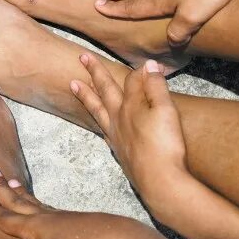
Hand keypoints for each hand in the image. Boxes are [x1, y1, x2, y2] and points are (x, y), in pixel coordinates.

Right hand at [0, 170, 166, 238]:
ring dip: (22, 195)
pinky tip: (45, 210)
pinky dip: (40, 205)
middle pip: (20, 202)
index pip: (8, 217)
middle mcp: (47, 219)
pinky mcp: (79, 224)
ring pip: (36, 203)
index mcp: (36, 227)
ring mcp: (64, 219)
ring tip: (14, 184)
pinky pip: (51, 210)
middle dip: (4, 190)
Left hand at [70, 54, 190, 206]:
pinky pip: (102, 130)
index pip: (131, 80)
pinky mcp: (119, 151)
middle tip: (82, 56)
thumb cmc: (165, 145)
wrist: (159, 181)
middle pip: (105, 89)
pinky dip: (98, 121)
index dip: (142, 71)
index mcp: (130, 106)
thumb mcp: (165, 110)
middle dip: (95, 71)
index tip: (151, 65)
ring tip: (73, 84)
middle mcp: (118, 118)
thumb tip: (148, 65)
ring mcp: (116, 135)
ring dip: (86, 95)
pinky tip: (100, 124)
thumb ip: (156, 87)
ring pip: (96, 109)